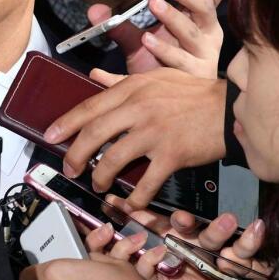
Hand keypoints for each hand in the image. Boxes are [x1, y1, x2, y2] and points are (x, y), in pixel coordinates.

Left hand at [45, 69, 226, 207]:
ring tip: (97, 183)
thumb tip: (94, 77)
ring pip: (114, 159)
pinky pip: (145, 182)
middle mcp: (139, 108)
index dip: (65, 123)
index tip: (49, 136)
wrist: (228, 109)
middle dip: (75, 154)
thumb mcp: (155, 78)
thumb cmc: (192, 93)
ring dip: (101, 176)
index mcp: (132, 89)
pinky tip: (131, 202)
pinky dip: (135, 197)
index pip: (90, 107)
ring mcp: (154, 132)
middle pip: (94, 134)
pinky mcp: (172, 154)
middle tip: (69, 168)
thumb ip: (122, 81)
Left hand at [91, 212, 268, 279]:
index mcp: (170, 243)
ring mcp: (215, 245)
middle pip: (185, 224)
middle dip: (182, 220)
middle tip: (180, 219)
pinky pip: (247, 245)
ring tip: (226, 222)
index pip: (152, 224)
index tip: (119, 202)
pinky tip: (255, 229)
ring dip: (219, 229)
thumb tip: (134, 256)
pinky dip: (252, 238)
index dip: (138, 213)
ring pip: (215, 233)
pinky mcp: (238, 253)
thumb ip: (146, 271)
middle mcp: (191, 239)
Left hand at [102, 0, 226, 77]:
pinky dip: (162, 50)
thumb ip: (118, 25)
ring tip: (153, 3)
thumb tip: (94, 11)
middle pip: (205, 6)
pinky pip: (180, 62)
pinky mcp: (194, 77)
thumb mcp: (137, 41)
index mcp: (198, 17)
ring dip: (173, 17)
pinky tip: (146, 40)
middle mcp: (207, 33)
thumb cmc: (158, 63)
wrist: (163, 100)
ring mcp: (203, 56)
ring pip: (193, 34)